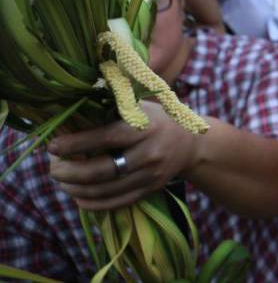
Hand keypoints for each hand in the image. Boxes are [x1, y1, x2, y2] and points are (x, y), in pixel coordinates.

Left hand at [47, 102, 201, 211]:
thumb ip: (110, 107)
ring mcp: (151, 175)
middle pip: (101, 170)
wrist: (191, 144)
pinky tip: (77, 196)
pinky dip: (92, 203)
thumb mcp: (139, 106)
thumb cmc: (156, 119)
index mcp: (145, 127)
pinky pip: (116, 203)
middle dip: (69, 172)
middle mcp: (150, 153)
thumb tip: (70, 112)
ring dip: (76, 189)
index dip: (75, 144)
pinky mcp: (150, 191)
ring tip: (62, 182)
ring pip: (105, 190)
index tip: (53, 146)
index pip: (105, 138)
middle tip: (52, 169)